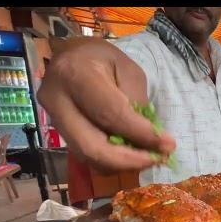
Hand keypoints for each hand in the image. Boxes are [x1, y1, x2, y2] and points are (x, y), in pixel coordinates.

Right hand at [37, 37, 175, 173]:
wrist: (70, 56)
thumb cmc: (103, 59)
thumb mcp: (128, 69)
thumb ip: (137, 101)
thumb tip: (150, 138)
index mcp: (75, 74)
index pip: (110, 113)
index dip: (140, 133)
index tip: (167, 144)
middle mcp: (56, 100)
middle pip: (91, 146)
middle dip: (128, 160)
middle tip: (156, 159)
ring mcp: (53, 120)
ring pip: (87, 156)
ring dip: (121, 165)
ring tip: (148, 158)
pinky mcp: (59, 133)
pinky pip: (85, 156)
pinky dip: (111, 163)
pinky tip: (131, 156)